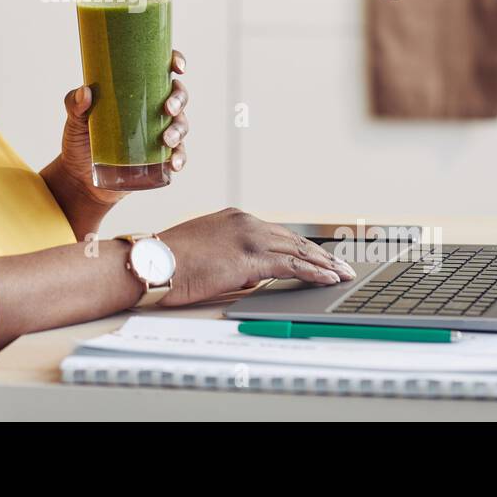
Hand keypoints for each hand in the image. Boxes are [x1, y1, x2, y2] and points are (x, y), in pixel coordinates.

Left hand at [48, 49, 189, 208]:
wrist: (79, 178)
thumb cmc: (80, 141)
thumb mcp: (75, 119)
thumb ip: (74, 103)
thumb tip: (85, 92)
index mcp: (136, 92)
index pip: (161, 71)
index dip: (175, 62)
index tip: (177, 67)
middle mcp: (152, 110)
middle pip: (178, 96)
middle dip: (179, 100)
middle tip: (168, 108)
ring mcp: (158, 134)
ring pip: (181, 125)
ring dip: (179, 130)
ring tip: (167, 139)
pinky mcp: (160, 159)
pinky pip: (177, 156)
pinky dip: (179, 158)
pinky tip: (173, 163)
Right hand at [154, 208, 356, 306]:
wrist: (152, 262)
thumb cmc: (169, 262)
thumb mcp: (205, 252)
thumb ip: (232, 257)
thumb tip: (252, 274)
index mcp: (234, 218)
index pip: (277, 233)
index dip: (301, 246)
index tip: (319, 255)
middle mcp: (245, 222)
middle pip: (293, 238)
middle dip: (320, 253)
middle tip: (342, 265)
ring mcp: (249, 237)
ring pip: (298, 250)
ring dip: (325, 263)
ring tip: (344, 274)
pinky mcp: (250, 257)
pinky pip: (292, 265)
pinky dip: (315, 272)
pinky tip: (329, 279)